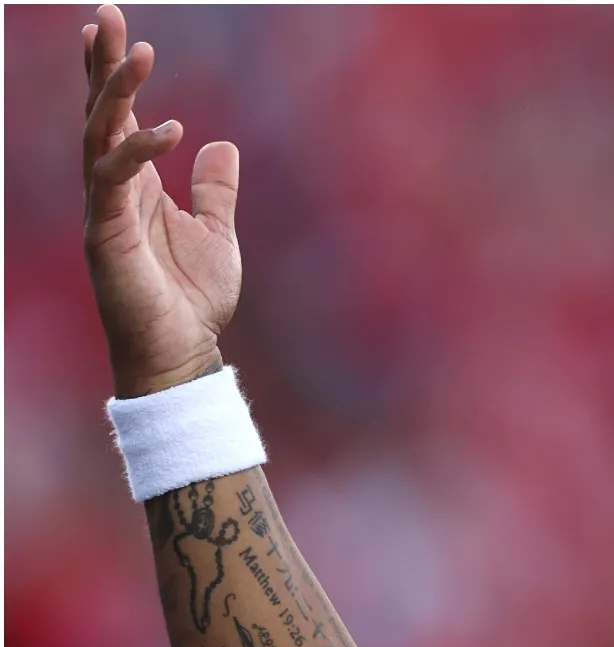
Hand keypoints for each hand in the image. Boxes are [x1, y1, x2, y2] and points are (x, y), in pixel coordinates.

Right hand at [82, 3, 240, 398]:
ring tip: (138, 52)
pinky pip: (113, 178)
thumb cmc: (192, 299)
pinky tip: (171, 128)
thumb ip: (214, 190)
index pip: (118, 117)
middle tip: (107, 14)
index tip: (110, 26)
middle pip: (98, 113)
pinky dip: (139, 150)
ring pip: (98, 135)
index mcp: (135, 185)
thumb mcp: (216, 234)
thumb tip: (220, 144)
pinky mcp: (105, 233)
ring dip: (114, 92)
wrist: (180, 351)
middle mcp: (112, 189)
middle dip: (100, 64)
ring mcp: (103, 209)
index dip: (112, 74)